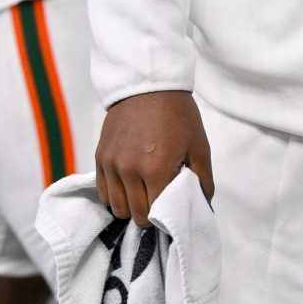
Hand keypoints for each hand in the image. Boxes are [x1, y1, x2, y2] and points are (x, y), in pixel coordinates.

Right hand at [95, 90, 214, 227]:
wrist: (149, 85)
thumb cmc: (179, 116)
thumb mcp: (200, 147)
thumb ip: (202, 181)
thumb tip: (201, 207)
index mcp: (156, 169)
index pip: (156, 214)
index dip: (166, 218)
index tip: (171, 211)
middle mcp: (129, 170)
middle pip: (136, 215)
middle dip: (149, 215)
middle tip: (159, 202)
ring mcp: (111, 164)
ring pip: (117, 208)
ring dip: (131, 206)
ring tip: (143, 194)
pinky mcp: (100, 157)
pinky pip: (103, 192)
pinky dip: (115, 195)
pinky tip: (128, 186)